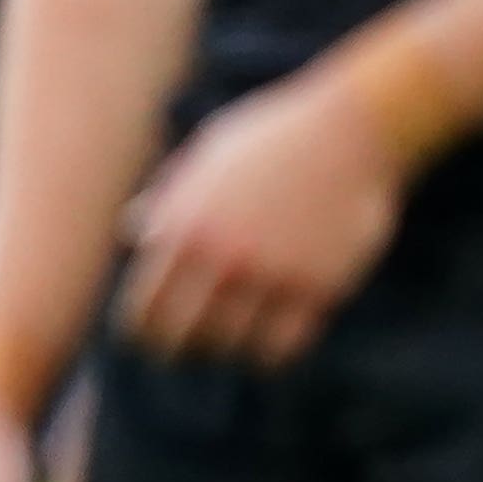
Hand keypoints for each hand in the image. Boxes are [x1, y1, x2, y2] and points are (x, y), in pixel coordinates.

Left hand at [116, 68, 409, 371]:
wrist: (350, 128)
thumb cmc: (273, 138)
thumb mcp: (207, 157)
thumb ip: (169, 200)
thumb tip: (132, 232)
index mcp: (182, 226)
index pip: (144, 311)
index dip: (143, 334)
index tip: (151, 340)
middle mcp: (221, 255)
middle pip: (184, 338)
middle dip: (181, 351)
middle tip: (189, 350)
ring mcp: (270, 273)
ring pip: (233, 348)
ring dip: (231, 349)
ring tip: (233, 340)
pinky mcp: (317, 286)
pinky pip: (283, 346)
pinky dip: (273, 353)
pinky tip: (273, 340)